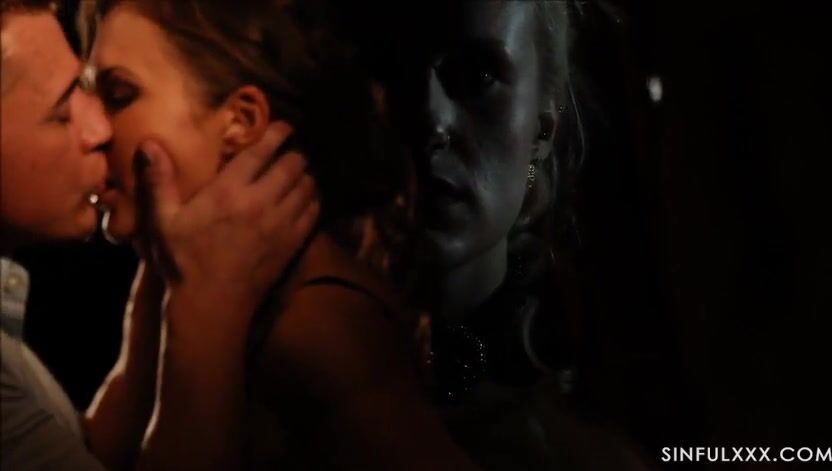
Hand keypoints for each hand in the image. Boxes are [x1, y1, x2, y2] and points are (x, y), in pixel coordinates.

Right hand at [135, 122, 318, 313]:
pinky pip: (314, 212)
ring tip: (300, 173)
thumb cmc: (184, 262)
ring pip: (308, 187)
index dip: (277, 133)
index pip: (262, 151)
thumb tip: (149, 143)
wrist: (212, 306)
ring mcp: (281, 224)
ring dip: (306, 176)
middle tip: (291, 152)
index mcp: (229, 191)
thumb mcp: (163, 221)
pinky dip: (314, 200)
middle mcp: (261, 202)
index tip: (284, 126)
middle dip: (294, 154)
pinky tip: (307, 199)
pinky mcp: (292, 244)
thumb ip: (159, 180)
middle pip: (293, 165)